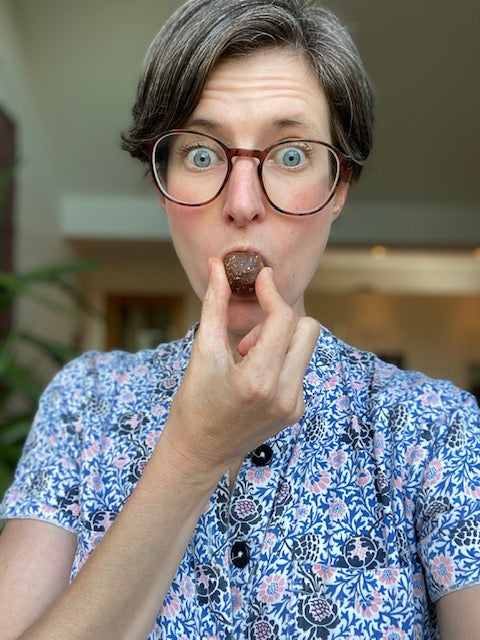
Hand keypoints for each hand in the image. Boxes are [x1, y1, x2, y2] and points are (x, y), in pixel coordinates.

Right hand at [161, 257, 319, 477]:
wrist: (199, 452)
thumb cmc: (194, 402)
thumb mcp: (202, 352)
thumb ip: (215, 305)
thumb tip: (217, 266)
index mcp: (260, 379)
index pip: (283, 319)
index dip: (272, 292)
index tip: (261, 279)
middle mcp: (286, 395)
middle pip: (307, 329)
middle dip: (280, 320)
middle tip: (247, 338)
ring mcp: (295, 405)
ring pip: (305, 348)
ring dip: (279, 342)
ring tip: (246, 360)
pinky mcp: (296, 411)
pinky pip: (299, 368)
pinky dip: (279, 362)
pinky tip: (253, 378)